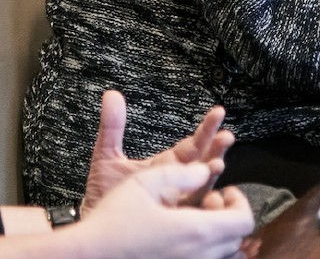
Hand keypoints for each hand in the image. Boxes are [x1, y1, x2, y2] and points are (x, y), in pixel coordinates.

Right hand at [74, 163, 254, 258]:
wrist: (91, 256)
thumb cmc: (114, 221)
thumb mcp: (144, 183)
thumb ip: (180, 173)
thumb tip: (205, 171)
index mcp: (196, 231)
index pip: (243, 221)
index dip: (240, 201)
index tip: (225, 190)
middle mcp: (199, 256)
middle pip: (237, 240)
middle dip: (228, 216)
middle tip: (208, 202)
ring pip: (224, 256)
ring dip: (220, 237)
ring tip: (197, 222)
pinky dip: (207, 252)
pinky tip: (184, 240)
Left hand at [82, 90, 234, 215]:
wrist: (94, 224)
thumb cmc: (102, 195)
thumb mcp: (107, 156)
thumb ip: (112, 127)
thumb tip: (111, 96)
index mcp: (165, 165)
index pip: (192, 144)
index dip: (206, 128)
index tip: (218, 112)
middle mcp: (175, 183)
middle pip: (203, 162)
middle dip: (216, 148)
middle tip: (226, 136)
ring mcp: (176, 201)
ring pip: (202, 185)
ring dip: (211, 173)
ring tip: (218, 162)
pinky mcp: (171, 220)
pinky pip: (192, 209)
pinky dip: (202, 199)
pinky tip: (206, 192)